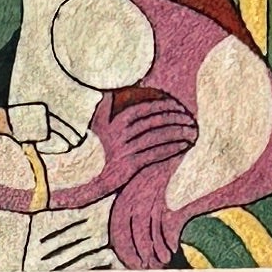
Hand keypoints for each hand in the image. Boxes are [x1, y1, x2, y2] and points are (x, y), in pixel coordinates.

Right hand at [96, 87, 197, 266]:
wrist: (79, 179)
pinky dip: (172, 148)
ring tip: (192, 130)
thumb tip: (109, 92)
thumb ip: (103, 107)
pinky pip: (156, 154)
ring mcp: (125, 152)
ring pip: (158, 137)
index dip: (162, 105)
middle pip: (154, 122)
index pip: (143, 109)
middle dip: (175, 117)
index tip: (176, 104)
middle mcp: (120, 136)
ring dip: (178, 132)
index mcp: (114, 123)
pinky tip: (183, 145)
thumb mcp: (93, 126)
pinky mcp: (130, 168)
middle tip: (190, 117)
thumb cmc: (89, 152)